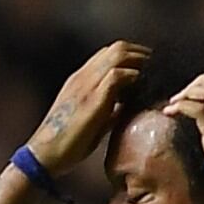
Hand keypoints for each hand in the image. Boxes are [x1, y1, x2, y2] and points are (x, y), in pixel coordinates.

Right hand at [28, 39, 151, 176]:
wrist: (45, 155)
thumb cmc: (67, 144)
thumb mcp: (91, 122)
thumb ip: (108, 111)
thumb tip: (126, 109)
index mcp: (80, 80)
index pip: (108, 54)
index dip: (132, 56)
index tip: (149, 67)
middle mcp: (83, 76)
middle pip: (117, 48)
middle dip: (141, 54)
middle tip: (159, 67)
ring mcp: (86, 85)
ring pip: (119, 55)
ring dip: (141, 62)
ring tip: (156, 74)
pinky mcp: (92, 98)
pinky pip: (118, 75)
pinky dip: (135, 77)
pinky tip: (145, 88)